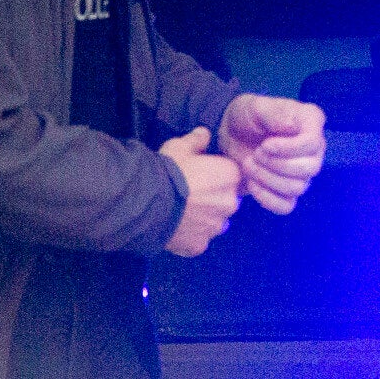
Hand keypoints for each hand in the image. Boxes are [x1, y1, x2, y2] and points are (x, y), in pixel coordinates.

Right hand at [158, 126, 240, 256]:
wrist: (147, 202)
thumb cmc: (168, 170)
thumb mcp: (179, 146)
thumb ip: (195, 140)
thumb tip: (204, 134)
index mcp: (231, 176)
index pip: (231, 175)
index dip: (215, 175)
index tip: (200, 176)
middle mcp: (231, 203)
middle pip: (226, 200)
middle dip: (213, 199)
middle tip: (190, 196)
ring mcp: (215, 227)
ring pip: (215, 223)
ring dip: (204, 219)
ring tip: (182, 214)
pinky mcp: (199, 245)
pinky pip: (198, 241)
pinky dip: (190, 237)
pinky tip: (176, 229)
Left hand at [218, 94, 326, 214]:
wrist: (231, 134)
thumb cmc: (246, 116)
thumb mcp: (256, 106)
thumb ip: (275, 112)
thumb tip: (292, 128)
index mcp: (310, 123)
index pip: (313, 143)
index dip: (288, 149)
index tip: (264, 145)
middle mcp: (313, 149)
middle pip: (309, 169)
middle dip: (276, 165)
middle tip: (255, 154)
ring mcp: (303, 172)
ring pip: (297, 188)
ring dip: (267, 179)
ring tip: (248, 164)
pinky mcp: (287, 190)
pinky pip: (286, 205)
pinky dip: (266, 198)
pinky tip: (252, 183)